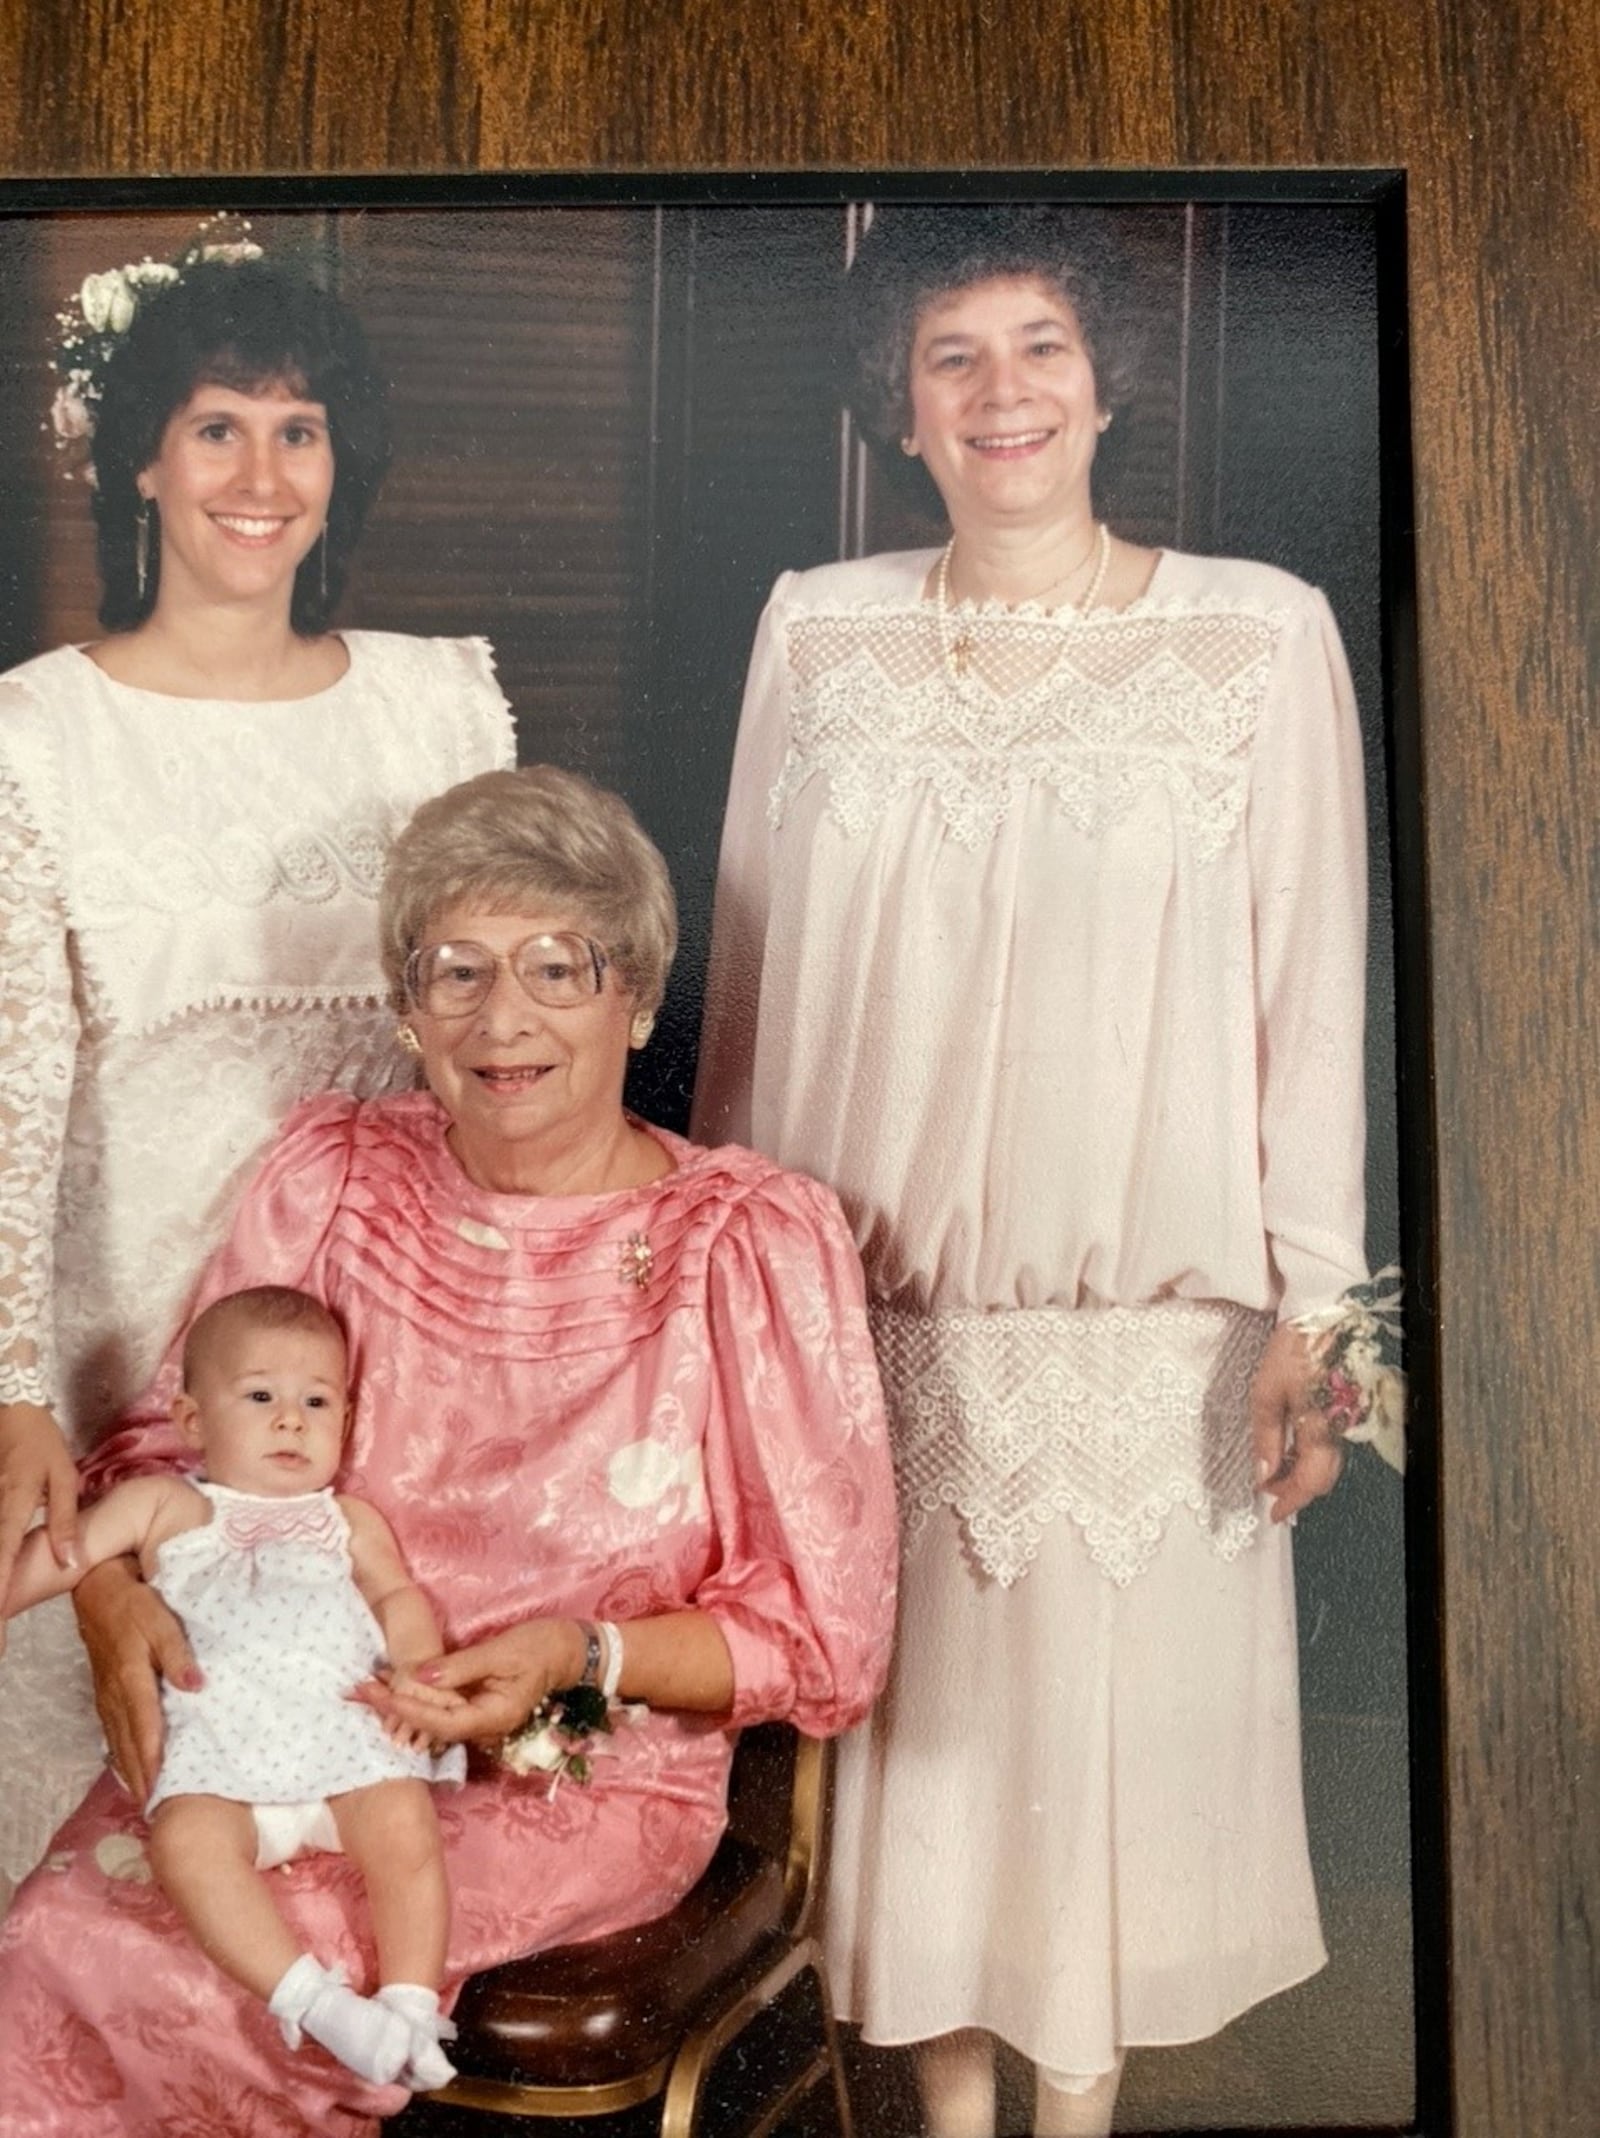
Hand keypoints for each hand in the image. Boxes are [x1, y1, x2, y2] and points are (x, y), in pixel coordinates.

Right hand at [0, 1402, 79, 1650]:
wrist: (9, 1410)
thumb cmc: (40, 1443)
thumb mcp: (62, 1475)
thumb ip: (63, 1520)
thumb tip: (69, 1561)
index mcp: (12, 1501)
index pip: (4, 1550)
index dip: (0, 1584)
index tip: (0, 1614)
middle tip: (1, 1637)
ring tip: (3, 1621)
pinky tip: (2, 1593)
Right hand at [72, 1557, 200, 1800]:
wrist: (99, 1595)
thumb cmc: (136, 1607)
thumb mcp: (162, 1622)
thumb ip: (179, 1655)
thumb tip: (197, 1687)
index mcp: (132, 1678)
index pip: (145, 1725)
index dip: (153, 1757)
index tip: (162, 1785)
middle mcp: (116, 1693)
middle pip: (129, 1741)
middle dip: (141, 1774)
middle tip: (154, 1805)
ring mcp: (106, 1695)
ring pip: (118, 1739)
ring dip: (130, 1767)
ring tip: (143, 1794)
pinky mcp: (104, 1692)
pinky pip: (111, 1729)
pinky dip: (120, 1751)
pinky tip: (127, 1763)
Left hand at [357, 1620, 586, 1746]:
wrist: (568, 1649)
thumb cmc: (539, 1646)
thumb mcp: (500, 1652)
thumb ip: (460, 1667)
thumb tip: (418, 1677)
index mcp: (493, 1717)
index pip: (439, 1721)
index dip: (406, 1709)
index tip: (376, 1693)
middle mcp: (484, 1727)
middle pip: (431, 1726)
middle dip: (394, 1708)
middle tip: (358, 1690)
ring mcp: (480, 1719)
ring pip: (433, 1719)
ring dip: (401, 1703)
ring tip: (368, 1687)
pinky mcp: (477, 1707)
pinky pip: (442, 1709)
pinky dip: (418, 1698)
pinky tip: (397, 1685)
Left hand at [1251, 1322, 1343, 1524]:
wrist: (1323, 1316)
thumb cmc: (1293, 1350)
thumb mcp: (1266, 1391)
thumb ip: (1266, 1436)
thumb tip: (1263, 1473)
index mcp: (1321, 1428)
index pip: (1310, 1482)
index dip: (1291, 1501)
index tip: (1272, 1514)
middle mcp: (1340, 1430)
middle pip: (1322, 1478)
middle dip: (1296, 1491)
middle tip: (1269, 1491)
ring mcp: (1346, 1420)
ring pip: (1327, 1463)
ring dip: (1303, 1474)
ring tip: (1275, 1471)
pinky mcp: (1345, 1410)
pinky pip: (1330, 1446)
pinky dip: (1310, 1456)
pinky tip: (1291, 1450)